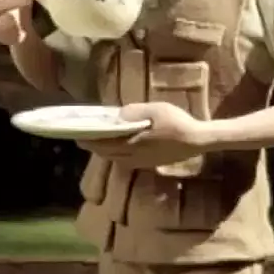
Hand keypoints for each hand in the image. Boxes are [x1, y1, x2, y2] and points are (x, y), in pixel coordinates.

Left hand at [78, 102, 207, 166]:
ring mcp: (142, 162)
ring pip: (116, 159)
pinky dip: (116, 156)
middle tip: (83, 138)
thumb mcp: (155, 109)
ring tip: (97, 142)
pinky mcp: (150, 164)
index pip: (104, 144)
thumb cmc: (176, 122)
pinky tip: (117, 148)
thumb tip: (118, 115)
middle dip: (93, 147)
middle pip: (107, 154)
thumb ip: (134, 112)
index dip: (89, 140)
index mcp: (133, 143)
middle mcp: (134, 156)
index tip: (76, 135)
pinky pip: (126, 162)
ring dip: (104, 152)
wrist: (197, 140)